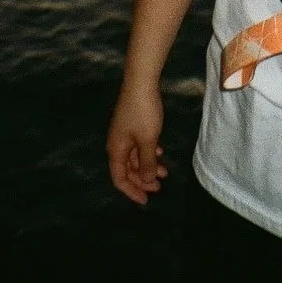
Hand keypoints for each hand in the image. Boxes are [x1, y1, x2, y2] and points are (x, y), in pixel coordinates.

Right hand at [106, 83, 167, 204]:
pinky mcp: (131, 123)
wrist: (141, 82)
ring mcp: (124, 133)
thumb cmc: (143, 113)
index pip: (119, 179)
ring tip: (164, 172)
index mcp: (116, 150)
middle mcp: (117, 143)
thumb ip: (146, 163)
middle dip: (143, 180)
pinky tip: (160, 153)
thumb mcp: (148, 140)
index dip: (132, 191)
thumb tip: (145, 181)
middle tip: (159, 187)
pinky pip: (138, 145)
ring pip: (135, 157)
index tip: (146, 200)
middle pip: (127, 169)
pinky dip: (148, 152)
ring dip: (148, 165)